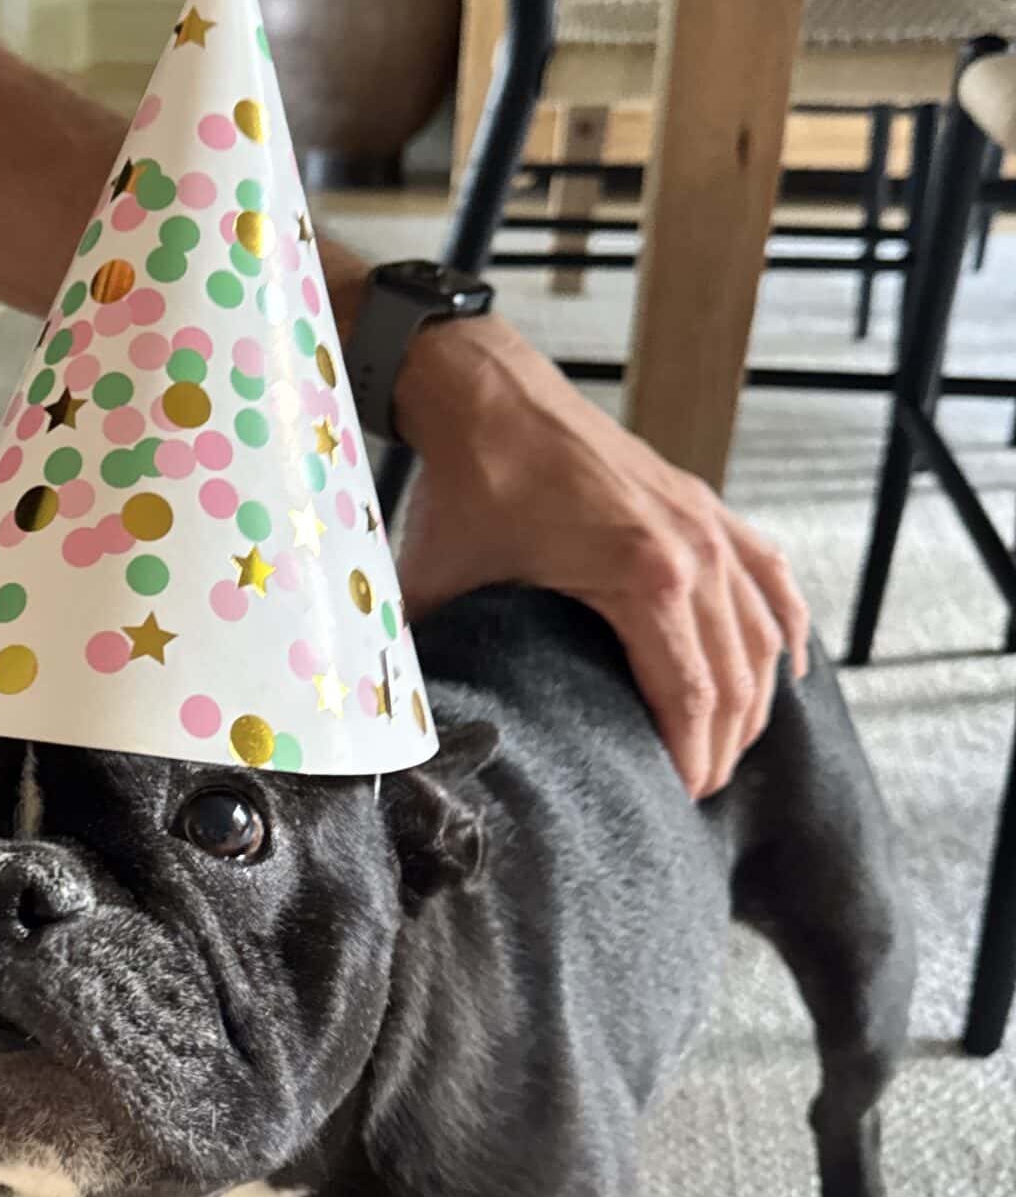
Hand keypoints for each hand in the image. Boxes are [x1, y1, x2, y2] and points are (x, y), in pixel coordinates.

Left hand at [390, 315, 809, 799]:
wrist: (486, 395)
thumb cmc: (468, 487)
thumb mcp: (442, 586)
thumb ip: (432, 661)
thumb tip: (410, 727)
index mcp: (644, 577)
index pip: (691, 696)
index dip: (690, 758)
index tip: (675, 800)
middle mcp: (694, 551)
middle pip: (737, 675)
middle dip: (722, 743)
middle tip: (695, 791)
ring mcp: (706, 522)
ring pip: (762, 631)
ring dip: (754, 696)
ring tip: (728, 747)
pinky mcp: (702, 503)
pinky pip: (767, 575)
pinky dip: (783, 625)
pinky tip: (787, 668)